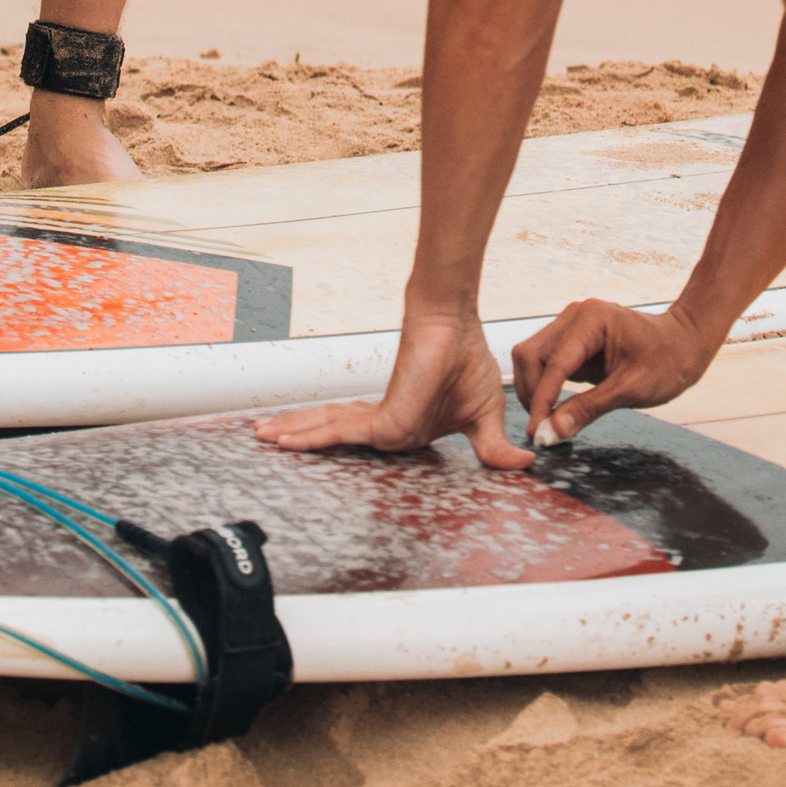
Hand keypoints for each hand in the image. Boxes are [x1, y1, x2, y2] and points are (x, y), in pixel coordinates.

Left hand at [254, 309, 529, 468]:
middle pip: (336, 436)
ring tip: (261, 435)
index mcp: (404, 427)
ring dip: (295, 434)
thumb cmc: (467, 359)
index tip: (306, 446)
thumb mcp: (484, 416)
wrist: (455, 324)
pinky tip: (283, 439)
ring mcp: (383, 423)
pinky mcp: (383, 419)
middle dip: (301, 438)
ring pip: (329, 433)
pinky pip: (339, 433)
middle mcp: (388, 426)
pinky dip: (310, 436)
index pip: (361, 441)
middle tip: (265, 439)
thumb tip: (524, 462)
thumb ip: (491, 447)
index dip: (333, 443)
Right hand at [512, 299, 713, 443]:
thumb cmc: (667, 361)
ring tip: (546, 423)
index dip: (542, 400)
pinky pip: (548, 364)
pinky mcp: (574, 342)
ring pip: (534, 358)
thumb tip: (554, 430)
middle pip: (532, 355)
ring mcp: (572, 327)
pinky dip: (546, 388)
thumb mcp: (631, 389)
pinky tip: (554, 411)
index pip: (553, 364)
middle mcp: (575, 317)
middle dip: (532, 393)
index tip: (536, 432)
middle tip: (541, 430)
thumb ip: (589, 408)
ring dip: (535, 391)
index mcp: (590, 320)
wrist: (685, 342)